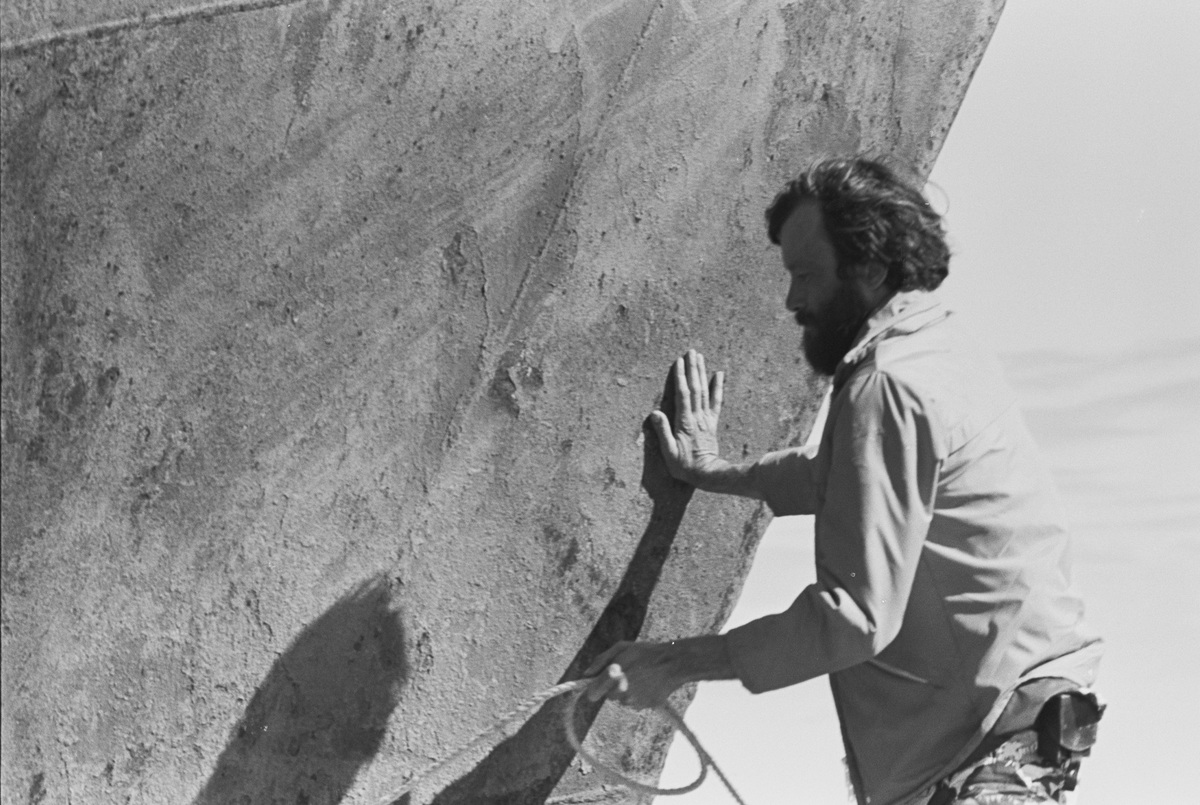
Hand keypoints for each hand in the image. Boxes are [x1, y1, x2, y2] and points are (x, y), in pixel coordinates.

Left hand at [583, 641, 686, 710]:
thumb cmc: (646, 652)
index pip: (592, 694)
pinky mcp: (645, 707)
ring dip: (627, 691)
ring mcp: (634, 702)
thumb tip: (586, 674)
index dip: (594, 688)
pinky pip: (635, 703)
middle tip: (627, 672)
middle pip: (609, 696)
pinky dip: (639, 695)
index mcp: (613, 678)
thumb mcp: (621, 648)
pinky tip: (647, 683)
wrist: (673, 663)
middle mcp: (622, 693)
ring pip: (623, 700)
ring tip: (640, 676)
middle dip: (613, 686)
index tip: (598, 684)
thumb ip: (601, 661)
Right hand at [649, 350, 726, 486]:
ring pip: (704, 391)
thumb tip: (655, 412)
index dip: (680, 377)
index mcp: (685, 422)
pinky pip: (716, 402)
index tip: (679, 361)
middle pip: (695, 388)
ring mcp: (706, 419)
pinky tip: (719, 374)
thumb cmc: (684, 465)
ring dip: (702, 373)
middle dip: (692, 369)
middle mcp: (697, 417)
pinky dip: (718, 387)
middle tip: (691, 351)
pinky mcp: (712, 423)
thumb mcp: (669, 451)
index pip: (682, 395)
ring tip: (700, 357)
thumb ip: (663, 431)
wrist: (706, 474)